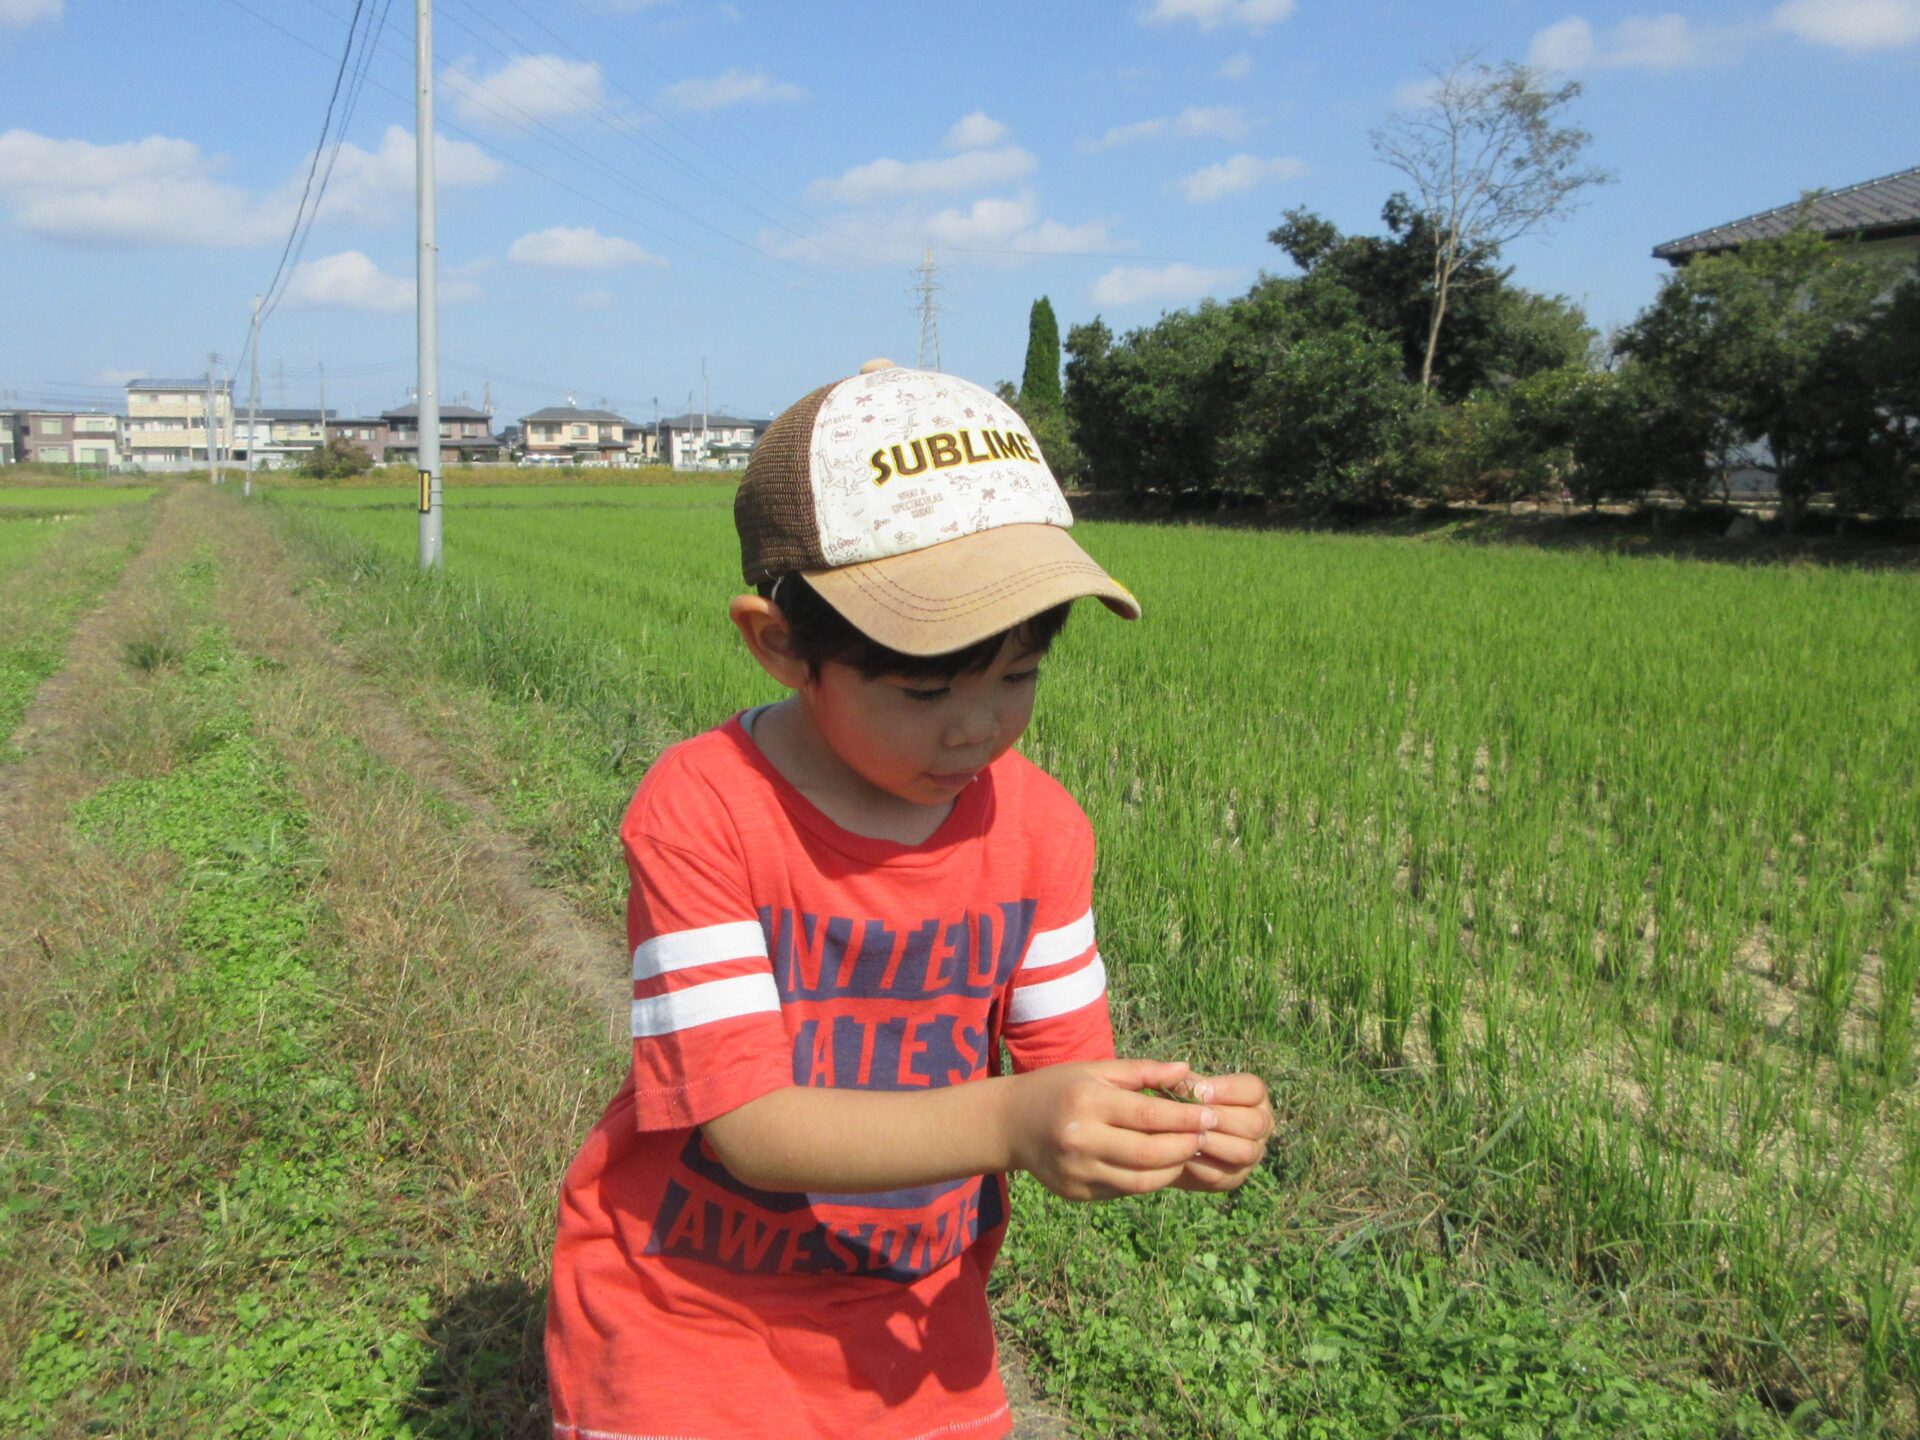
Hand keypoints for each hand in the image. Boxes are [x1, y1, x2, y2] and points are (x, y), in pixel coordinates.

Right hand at [1005, 1059, 1218, 1201]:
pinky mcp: (1077, 1193)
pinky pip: (1124, 1190)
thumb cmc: (1058, 1088)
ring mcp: (1078, 1172)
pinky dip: (1148, 1179)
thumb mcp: (1094, 1071)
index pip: (1148, 1116)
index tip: (1211, 1114)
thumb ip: (1142, 1072)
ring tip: (1188, 1151)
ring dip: (1173, 1168)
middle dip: (1185, 1146)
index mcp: (1087, 1103)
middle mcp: (1081, 1141)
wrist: (1010, 1124)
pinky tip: (1160, 1164)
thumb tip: (1187, 1071)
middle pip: (1149, 1153)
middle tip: (1207, 1135)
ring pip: (1141, 1180)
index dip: (1185, 1118)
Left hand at [1168, 1072, 1271, 1192]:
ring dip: (1214, 1142)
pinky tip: (1181, 1155)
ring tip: (1187, 1135)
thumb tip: (1179, 1076)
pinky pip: (1223, 1174)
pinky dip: (1200, 1165)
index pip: (1254, 1089)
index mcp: (1255, 1098)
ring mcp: (1252, 1155)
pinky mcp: (1233, 1178)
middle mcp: (1262, 1127)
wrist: (1171, 1141)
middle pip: (1255, 1123)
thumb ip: (1183, 1081)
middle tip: (1192, 1117)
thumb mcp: (1184, 1088)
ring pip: (1244, 1151)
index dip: (1228, 1090)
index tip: (1199, 1091)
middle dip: (1221, 1119)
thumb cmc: (1184, 1104)